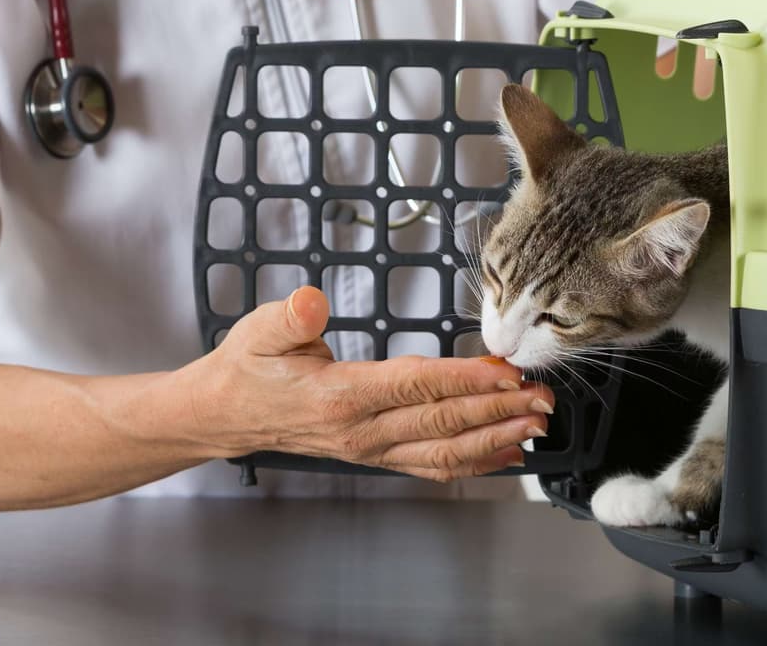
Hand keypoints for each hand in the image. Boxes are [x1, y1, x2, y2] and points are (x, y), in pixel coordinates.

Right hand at [181, 287, 554, 481]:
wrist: (224, 416)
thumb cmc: (246, 368)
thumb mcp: (258, 330)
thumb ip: (289, 317)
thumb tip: (311, 301)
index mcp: (339, 396)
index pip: (414, 386)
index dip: (465, 379)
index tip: (506, 371)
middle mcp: (361, 431)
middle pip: (441, 423)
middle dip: (497, 410)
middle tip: (542, 397)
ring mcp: (371, 450)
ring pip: (443, 452)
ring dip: (494, 439)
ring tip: (535, 425)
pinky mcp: (376, 456)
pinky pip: (431, 466)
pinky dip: (473, 461)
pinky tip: (504, 452)